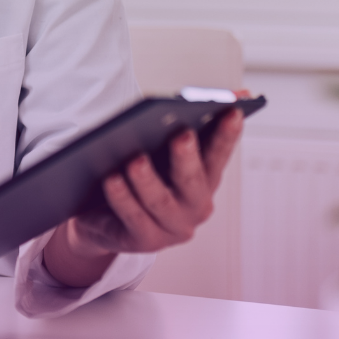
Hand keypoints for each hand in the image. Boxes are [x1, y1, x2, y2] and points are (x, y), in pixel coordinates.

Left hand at [42, 109, 244, 287]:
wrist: (105, 221)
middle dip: (187, 156)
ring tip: (135, 160)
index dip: (228, 133)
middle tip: (181, 134)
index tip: (233, 110)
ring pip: (160, 201)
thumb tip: (208, 97)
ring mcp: (172, 227)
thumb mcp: (160, 153)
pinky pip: (133, 218)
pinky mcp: (146, 241)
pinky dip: (122, 198)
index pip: (219, 153)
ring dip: (148, 180)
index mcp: (204, 179)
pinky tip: (111, 180)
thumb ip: (180, 127)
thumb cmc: (139, 179)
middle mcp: (195, 205)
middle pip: (193, 179)